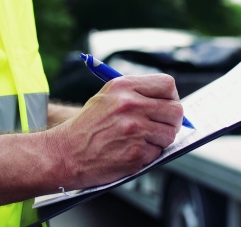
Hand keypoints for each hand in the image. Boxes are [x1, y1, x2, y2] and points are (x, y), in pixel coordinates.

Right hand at [48, 74, 183, 189]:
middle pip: (175, 110)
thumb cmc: (87, 126)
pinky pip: (158, 153)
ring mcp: (134, 130)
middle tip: (161, 127)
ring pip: (170, 134)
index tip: (167, 106)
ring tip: (141, 141)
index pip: (167, 85)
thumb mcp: (107, 96)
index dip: (172, 97)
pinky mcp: (136, 153)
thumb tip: (167, 101)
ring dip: (160, 140)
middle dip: (172, 121)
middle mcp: (130, 105)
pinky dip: (148, 155)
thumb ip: (136, 94)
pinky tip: (130, 152)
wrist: (65, 153)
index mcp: (124, 87)